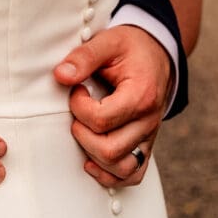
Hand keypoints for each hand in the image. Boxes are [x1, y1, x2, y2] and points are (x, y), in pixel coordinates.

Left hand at [53, 25, 171, 186]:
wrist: (156, 54)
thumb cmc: (130, 48)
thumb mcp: (108, 42)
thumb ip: (84, 57)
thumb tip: (60, 76)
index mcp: (141, 95)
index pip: (101, 120)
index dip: (79, 107)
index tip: (77, 90)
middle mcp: (149, 121)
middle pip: (109, 150)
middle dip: (82, 133)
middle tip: (78, 111)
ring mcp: (149, 136)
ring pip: (120, 168)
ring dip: (93, 155)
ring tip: (84, 131)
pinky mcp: (146, 145)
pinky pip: (133, 175)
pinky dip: (110, 174)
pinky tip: (91, 159)